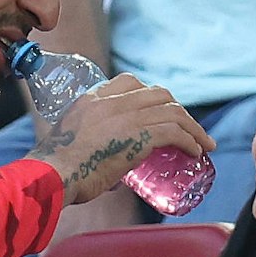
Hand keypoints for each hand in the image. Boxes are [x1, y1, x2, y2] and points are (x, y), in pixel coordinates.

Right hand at [27, 73, 215, 204]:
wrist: (52, 174)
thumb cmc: (56, 169)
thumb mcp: (72, 142)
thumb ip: (92, 145)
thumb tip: (110, 169)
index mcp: (93, 98)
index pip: (130, 82)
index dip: (152, 96)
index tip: (161, 112)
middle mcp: (112, 100)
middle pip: (159, 94)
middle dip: (178, 110)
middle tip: (188, 129)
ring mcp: (126, 116)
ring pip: (172, 111)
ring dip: (192, 127)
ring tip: (203, 143)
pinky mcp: (139, 135)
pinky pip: (174, 132)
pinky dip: (190, 141)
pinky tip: (196, 151)